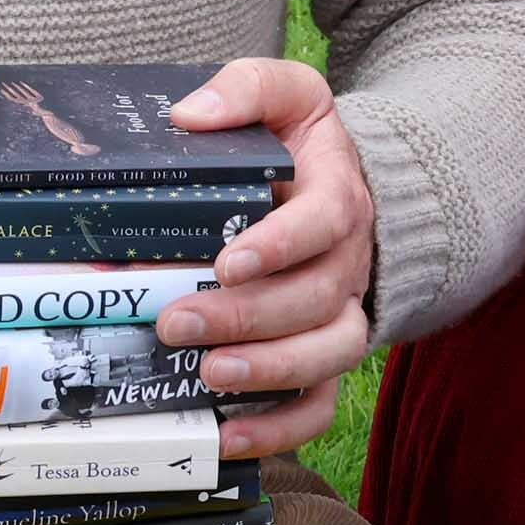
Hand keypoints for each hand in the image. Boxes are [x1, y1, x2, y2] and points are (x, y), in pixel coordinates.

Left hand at [162, 59, 377, 461]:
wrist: (348, 188)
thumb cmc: (301, 147)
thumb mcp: (287, 95)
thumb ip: (248, 88)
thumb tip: (190, 115)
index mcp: (338, 197)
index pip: (324, 223)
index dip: (281, 246)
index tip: (228, 260)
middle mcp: (348, 263)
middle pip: (315, 299)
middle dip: (246, 317)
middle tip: (175, 321)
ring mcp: (340, 314)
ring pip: (329, 354)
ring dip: (271, 371)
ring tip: (210, 375)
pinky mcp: (325, 355)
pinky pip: (321, 405)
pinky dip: (282, 429)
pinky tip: (228, 436)